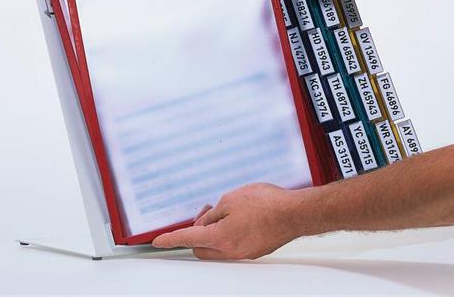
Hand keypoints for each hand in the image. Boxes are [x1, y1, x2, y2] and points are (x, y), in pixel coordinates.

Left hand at [152, 183, 305, 259]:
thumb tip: (205, 223)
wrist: (295, 214)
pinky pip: (233, 245)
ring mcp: (244, 253)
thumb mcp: (230, 200)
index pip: (187, 238)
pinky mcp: (255, 250)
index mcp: (220, 238)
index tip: (158, 241)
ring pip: (218, 247)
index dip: (170, 239)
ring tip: (224, 211)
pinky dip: (228, 234)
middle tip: (204, 214)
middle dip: (196, 232)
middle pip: (201, 247)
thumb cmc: (266, 204)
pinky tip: (239, 218)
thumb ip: (212, 214)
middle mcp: (231, 250)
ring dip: (214, 232)